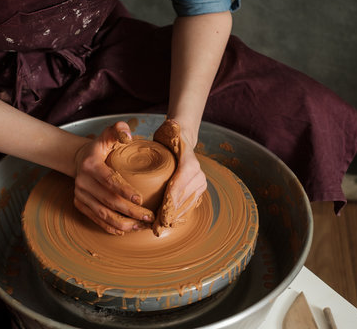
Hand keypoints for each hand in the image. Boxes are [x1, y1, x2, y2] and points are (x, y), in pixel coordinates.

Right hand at [73, 121, 154, 234]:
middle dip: (130, 211)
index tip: (141, 199)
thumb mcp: (109, 134)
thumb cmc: (101, 148)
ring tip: (141, 227)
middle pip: (109, 201)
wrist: (80, 158)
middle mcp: (82, 182)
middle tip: (149, 217)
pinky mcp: (80, 204)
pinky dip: (111, 227)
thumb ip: (119, 130)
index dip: (125, 191)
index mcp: (90, 164)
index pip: (110, 180)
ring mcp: (80, 195)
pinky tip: (126, 230)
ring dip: (123, 223)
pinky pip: (96, 219)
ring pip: (103, 214)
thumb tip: (128, 135)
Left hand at [152, 119, 206, 235]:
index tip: (159, 215)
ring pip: (186, 205)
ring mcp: (200, 184)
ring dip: (173, 219)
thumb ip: (169, 131)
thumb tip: (168, 125)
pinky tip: (169, 224)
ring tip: (160, 230)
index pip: (178, 186)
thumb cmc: (170, 137)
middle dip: (169, 215)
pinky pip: (189, 206)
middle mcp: (199, 175)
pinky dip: (179, 216)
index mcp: (190, 163)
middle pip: (182, 199)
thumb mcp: (168, 133)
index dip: (169, 202)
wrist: (182, 140)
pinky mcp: (198, 191)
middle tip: (156, 228)